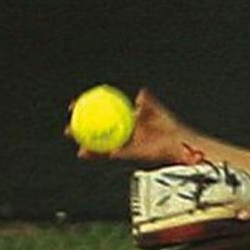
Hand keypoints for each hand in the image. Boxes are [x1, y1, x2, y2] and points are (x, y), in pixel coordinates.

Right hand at [67, 87, 205, 164]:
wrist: (180, 143)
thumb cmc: (170, 126)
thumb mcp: (157, 111)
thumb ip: (149, 102)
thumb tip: (141, 93)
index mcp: (125, 119)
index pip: (101, 113)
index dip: (87, 110)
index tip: (73, 106)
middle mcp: (122, 132)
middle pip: (97, 132)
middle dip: (82, 132)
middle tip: (69, 130)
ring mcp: (126, 144)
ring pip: (104, 146)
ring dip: (91, 149)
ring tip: (81, 150)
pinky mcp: (132, 155)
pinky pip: (118, 154)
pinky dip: (111, 154)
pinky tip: (105, 154)